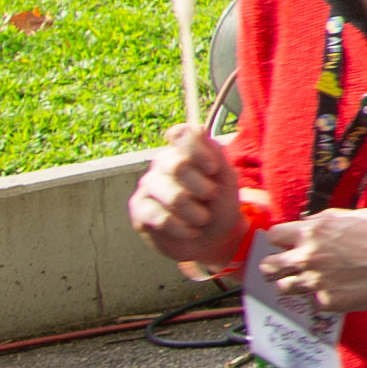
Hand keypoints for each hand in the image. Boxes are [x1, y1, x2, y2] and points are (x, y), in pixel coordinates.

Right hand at [132, 123, 240, 276]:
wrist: (214, 237)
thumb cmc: (220, 203)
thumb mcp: (227, 179)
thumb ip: (216, 154)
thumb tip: (198, 129)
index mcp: (184, 151)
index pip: (181, 134)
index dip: (197, 149)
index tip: (213, 168)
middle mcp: (162, 164)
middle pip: (177, 166)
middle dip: (202, 188)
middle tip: (211, 197)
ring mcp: (148, 186)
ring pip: (172, 196)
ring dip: (196, 213)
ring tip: (202, 218)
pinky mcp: (139, 210)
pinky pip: (160, 218)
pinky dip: (182, 228)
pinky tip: (190, 231)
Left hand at [254, 206, 366, 317]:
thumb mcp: (354, 216)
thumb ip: (325, 221)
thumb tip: (309, 225)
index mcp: (313, 232)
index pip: (273, 236)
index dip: (281, 240)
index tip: (288, 244)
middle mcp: (308, 257)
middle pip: (268, 266)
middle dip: (275, 266)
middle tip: (287, 267)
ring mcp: (316, 282)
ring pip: (283, 288)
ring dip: (294, 283)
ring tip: (311, 281)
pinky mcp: (328, 302)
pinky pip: (314, 302)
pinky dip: (323, 297)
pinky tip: (340, 290)